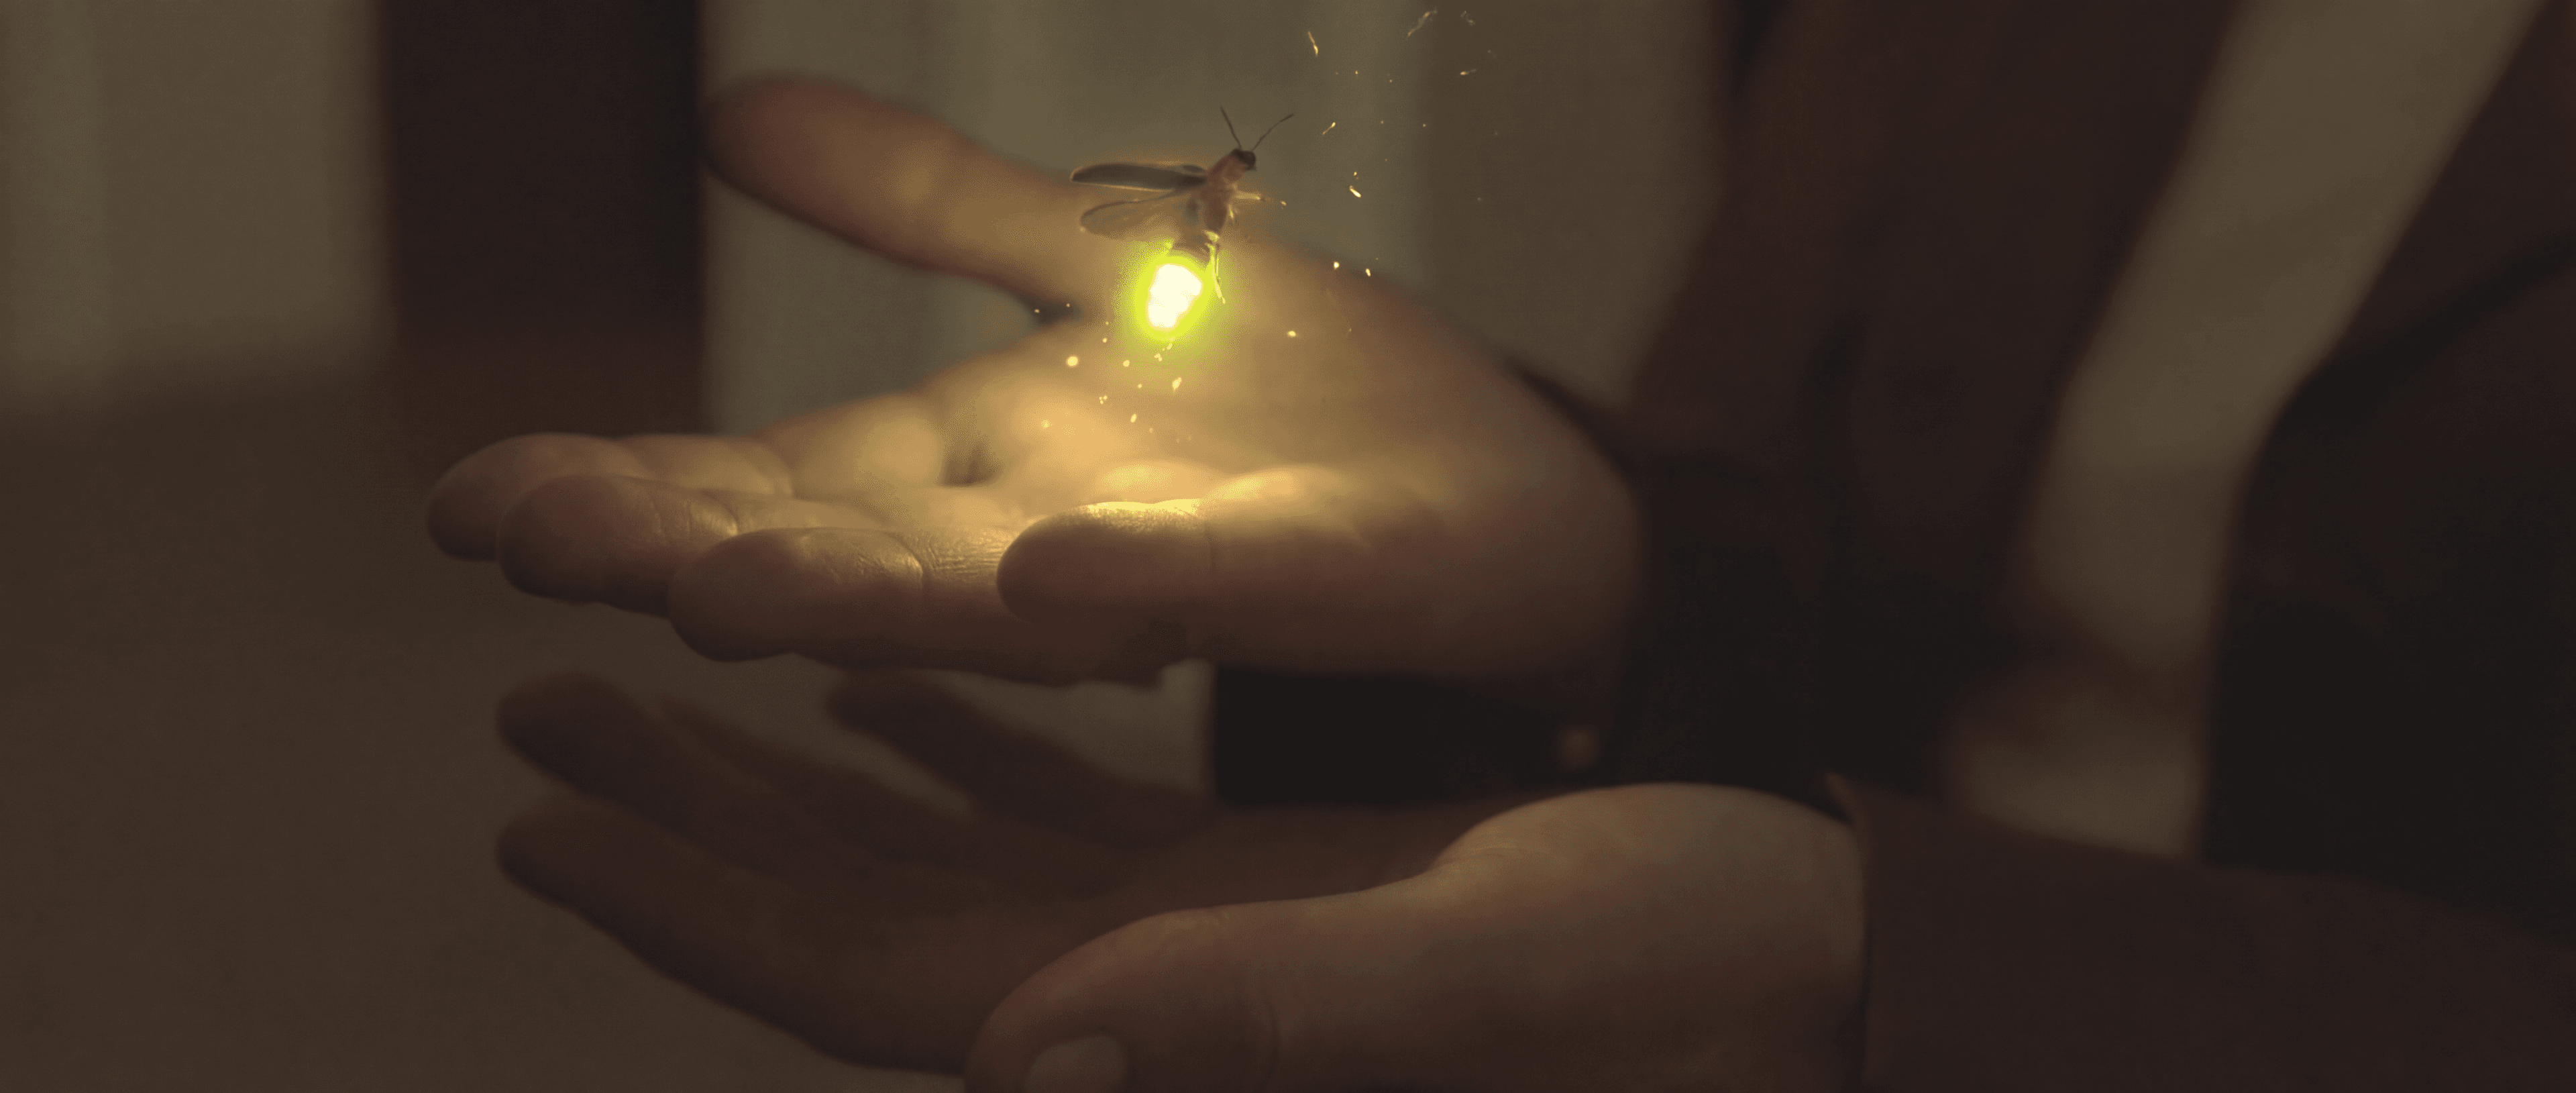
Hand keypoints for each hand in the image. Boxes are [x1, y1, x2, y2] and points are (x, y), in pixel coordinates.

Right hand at [426, 79, 1636, 684]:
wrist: (1498, 482)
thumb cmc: (1284, 396)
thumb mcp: (1083, 267)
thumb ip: (927, 208)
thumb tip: (732, 118)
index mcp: (964, 475)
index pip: (760, 490)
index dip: (622, 498)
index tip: (471, 502)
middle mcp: (1030, 545)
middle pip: (831, 558)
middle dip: (682, 555)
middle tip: (531, 547)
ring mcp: (1168, 569)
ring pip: (985, 601)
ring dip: (855, 598)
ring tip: (720, 591)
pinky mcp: (1317, 577)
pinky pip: (1223, 582)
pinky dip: (1131, 579)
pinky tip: (1046, 573)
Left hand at [494, 672, 1864, 1091]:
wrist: (1786, 964)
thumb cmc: (1667, 976)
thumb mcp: (1471, 965)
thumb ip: (1257, 1010)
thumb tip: (1027, 1050)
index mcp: (1159, 1018)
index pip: (863, 984)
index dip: (690, 911)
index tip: (531, 822)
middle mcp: (1139, 992)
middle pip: (856, 917)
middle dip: (691, 826)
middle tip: (538, 709)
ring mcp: (1189, 938)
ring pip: (937, 860)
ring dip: (792, 776)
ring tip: (665, 683)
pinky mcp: (1256, 880)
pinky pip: (1058, 819)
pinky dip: (958, 749)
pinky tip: (892, 689)